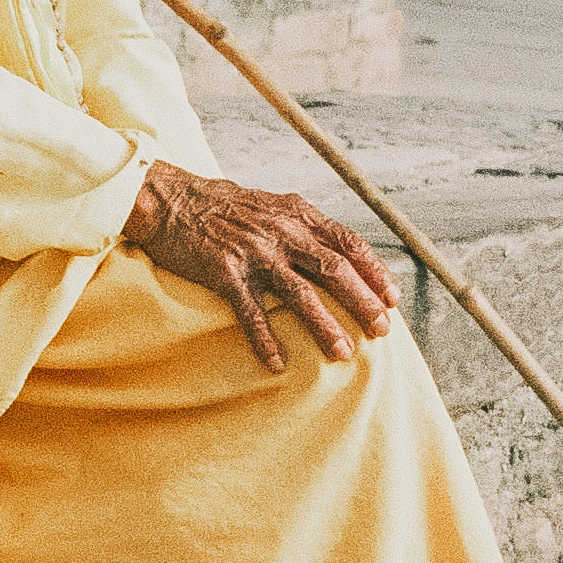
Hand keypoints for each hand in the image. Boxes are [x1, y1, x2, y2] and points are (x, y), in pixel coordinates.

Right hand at [121, 162, 400, 373]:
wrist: (171, 199)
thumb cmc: (225, 207)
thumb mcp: (273, 206)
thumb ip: (304, 227)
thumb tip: (339, 256)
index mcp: (297, 214)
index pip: (348, 242)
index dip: (374, 271)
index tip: (392, 298)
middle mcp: (282, 231)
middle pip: (334, 269)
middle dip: (362, 302)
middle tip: (382, 330)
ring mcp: (254, 252)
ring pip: (300, 293)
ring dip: (324, 325)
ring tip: (343, 353)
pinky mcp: (224, 272)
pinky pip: (250, 312)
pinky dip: (265, 339)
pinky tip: (277, 363)